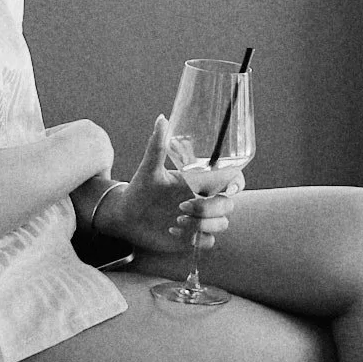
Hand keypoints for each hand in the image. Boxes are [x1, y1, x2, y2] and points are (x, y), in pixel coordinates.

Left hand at [100, 115, 244, 260]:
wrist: (125, 216)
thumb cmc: (139, 188)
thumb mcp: (148, 168)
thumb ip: (157, 146)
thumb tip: (162, 118)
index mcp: (199, 181)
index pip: (231, 180)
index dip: (237, 183)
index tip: (229, 189)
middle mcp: (203, 200)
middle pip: (228, 205)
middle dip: (210, 208)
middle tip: (182, 207)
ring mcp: (200, 220)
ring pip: (222, 224)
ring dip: (203, 224)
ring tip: (176, 221)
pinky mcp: (192, 238)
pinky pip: (209, 242)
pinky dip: (195, 239)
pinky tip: (172, 232)